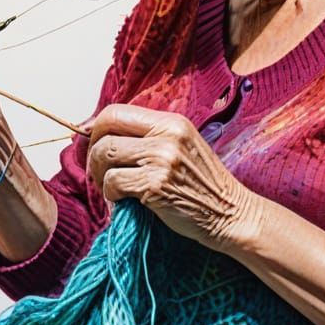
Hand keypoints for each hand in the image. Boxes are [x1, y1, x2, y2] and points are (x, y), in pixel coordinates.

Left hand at [85, 103, 260, 250]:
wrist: (232, 213)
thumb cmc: (204, 185)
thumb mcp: (181, 146)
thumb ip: (149, 138)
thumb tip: (102, 134)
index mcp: (171, 121)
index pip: (115, 111)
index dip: (95, 128)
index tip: (92, 146)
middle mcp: (166, 134)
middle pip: (104, 132)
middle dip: (92, 154)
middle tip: (99, 172)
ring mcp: (161, 159)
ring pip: (104, 156)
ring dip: (99, 177)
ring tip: (112, 190)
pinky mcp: (156, 185)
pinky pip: (112, 183)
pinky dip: (110, 196)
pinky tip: (122, 204)